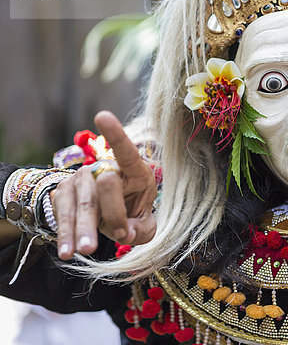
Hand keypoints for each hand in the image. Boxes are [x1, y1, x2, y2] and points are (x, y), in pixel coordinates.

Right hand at [52, 111, 156, 259]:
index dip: (116, 134)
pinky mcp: (64, 193)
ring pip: (83, 203)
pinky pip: (64, 214)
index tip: (101, 116)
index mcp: (135, 171)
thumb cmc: (131, 213)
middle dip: (112, 212)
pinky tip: (67, 250)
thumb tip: (128, 233)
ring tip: (84, 250)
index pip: (127, 151)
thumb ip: (143, 230)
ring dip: (83, 228)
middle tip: (118, 234)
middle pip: (107, 186)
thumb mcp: (144, 223)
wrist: (105, 214)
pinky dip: (66, 234)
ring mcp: (82, 179)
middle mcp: (106, 169)